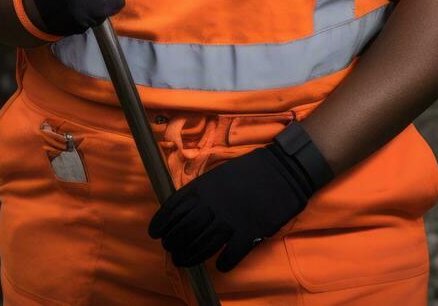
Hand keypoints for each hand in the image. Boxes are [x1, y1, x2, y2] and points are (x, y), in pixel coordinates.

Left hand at [148, 126, 328, 271]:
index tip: (155, 234)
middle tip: (171, 251)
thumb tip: (183, 210)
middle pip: (185, 230)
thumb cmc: (248, 172)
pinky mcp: (249, 231)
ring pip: (203, 244)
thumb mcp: (217, 175)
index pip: (173, 209)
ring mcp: (230, 219)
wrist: (281, 171)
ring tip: (183, 261)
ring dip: (190, 256)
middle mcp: (212, 205)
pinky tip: (220, 265)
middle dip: (174, 243)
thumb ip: (201, 192)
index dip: (161, 223)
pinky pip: (231, 254)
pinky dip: (223, 263)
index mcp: (203, 188)